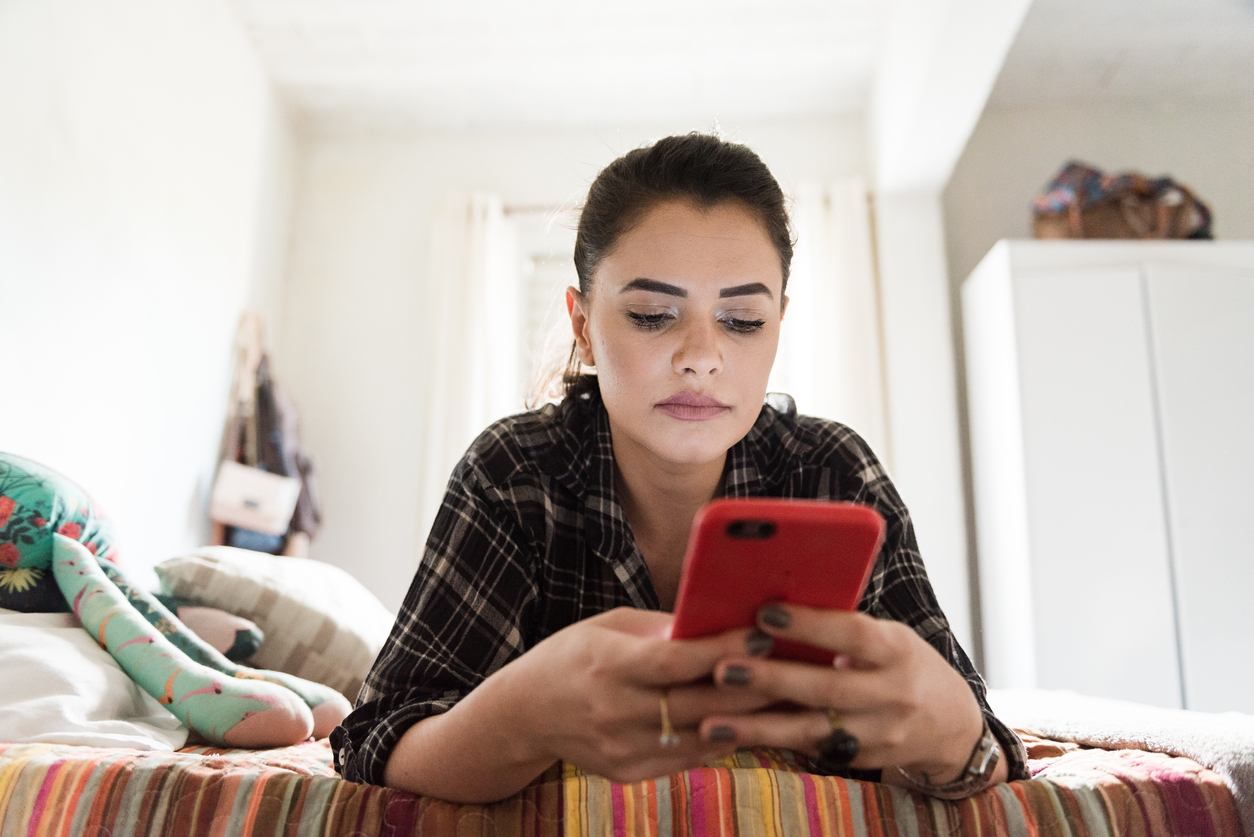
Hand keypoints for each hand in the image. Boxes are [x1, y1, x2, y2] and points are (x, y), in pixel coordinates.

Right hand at [494, 607, 775, 782]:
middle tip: (794, 669)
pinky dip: (722, 740)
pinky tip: (750, 723)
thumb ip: (661, 629)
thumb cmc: (572, 656)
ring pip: (701, 737)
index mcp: (606, 666)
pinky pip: (688, 758)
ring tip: (787, 699)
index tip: (761, 636)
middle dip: (751, 687)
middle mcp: (614, 711)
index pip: (673, 662)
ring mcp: (621, 748)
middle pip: (697, 704)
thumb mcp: (608, 627)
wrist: (523, 713)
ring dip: (747, 720)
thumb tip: (716, 623)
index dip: (720, 651)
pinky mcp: (629, 773)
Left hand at [697, 604, 986, 782]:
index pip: (852, 634)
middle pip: (826, 688)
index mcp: (898, 650)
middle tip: (721, 668)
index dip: (809, 624)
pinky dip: (769, 742)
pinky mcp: (861, 761)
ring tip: (712, 722)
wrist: (951, 726)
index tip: (764, 612)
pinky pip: (809, 751)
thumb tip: (775, 601)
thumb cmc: (902, 663)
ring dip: (758, 726)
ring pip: (812, 731)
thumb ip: (842, 627)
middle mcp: (893, 695)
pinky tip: (732, 737)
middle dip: (771, 679)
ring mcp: (879, 735)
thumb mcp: (887, 637)